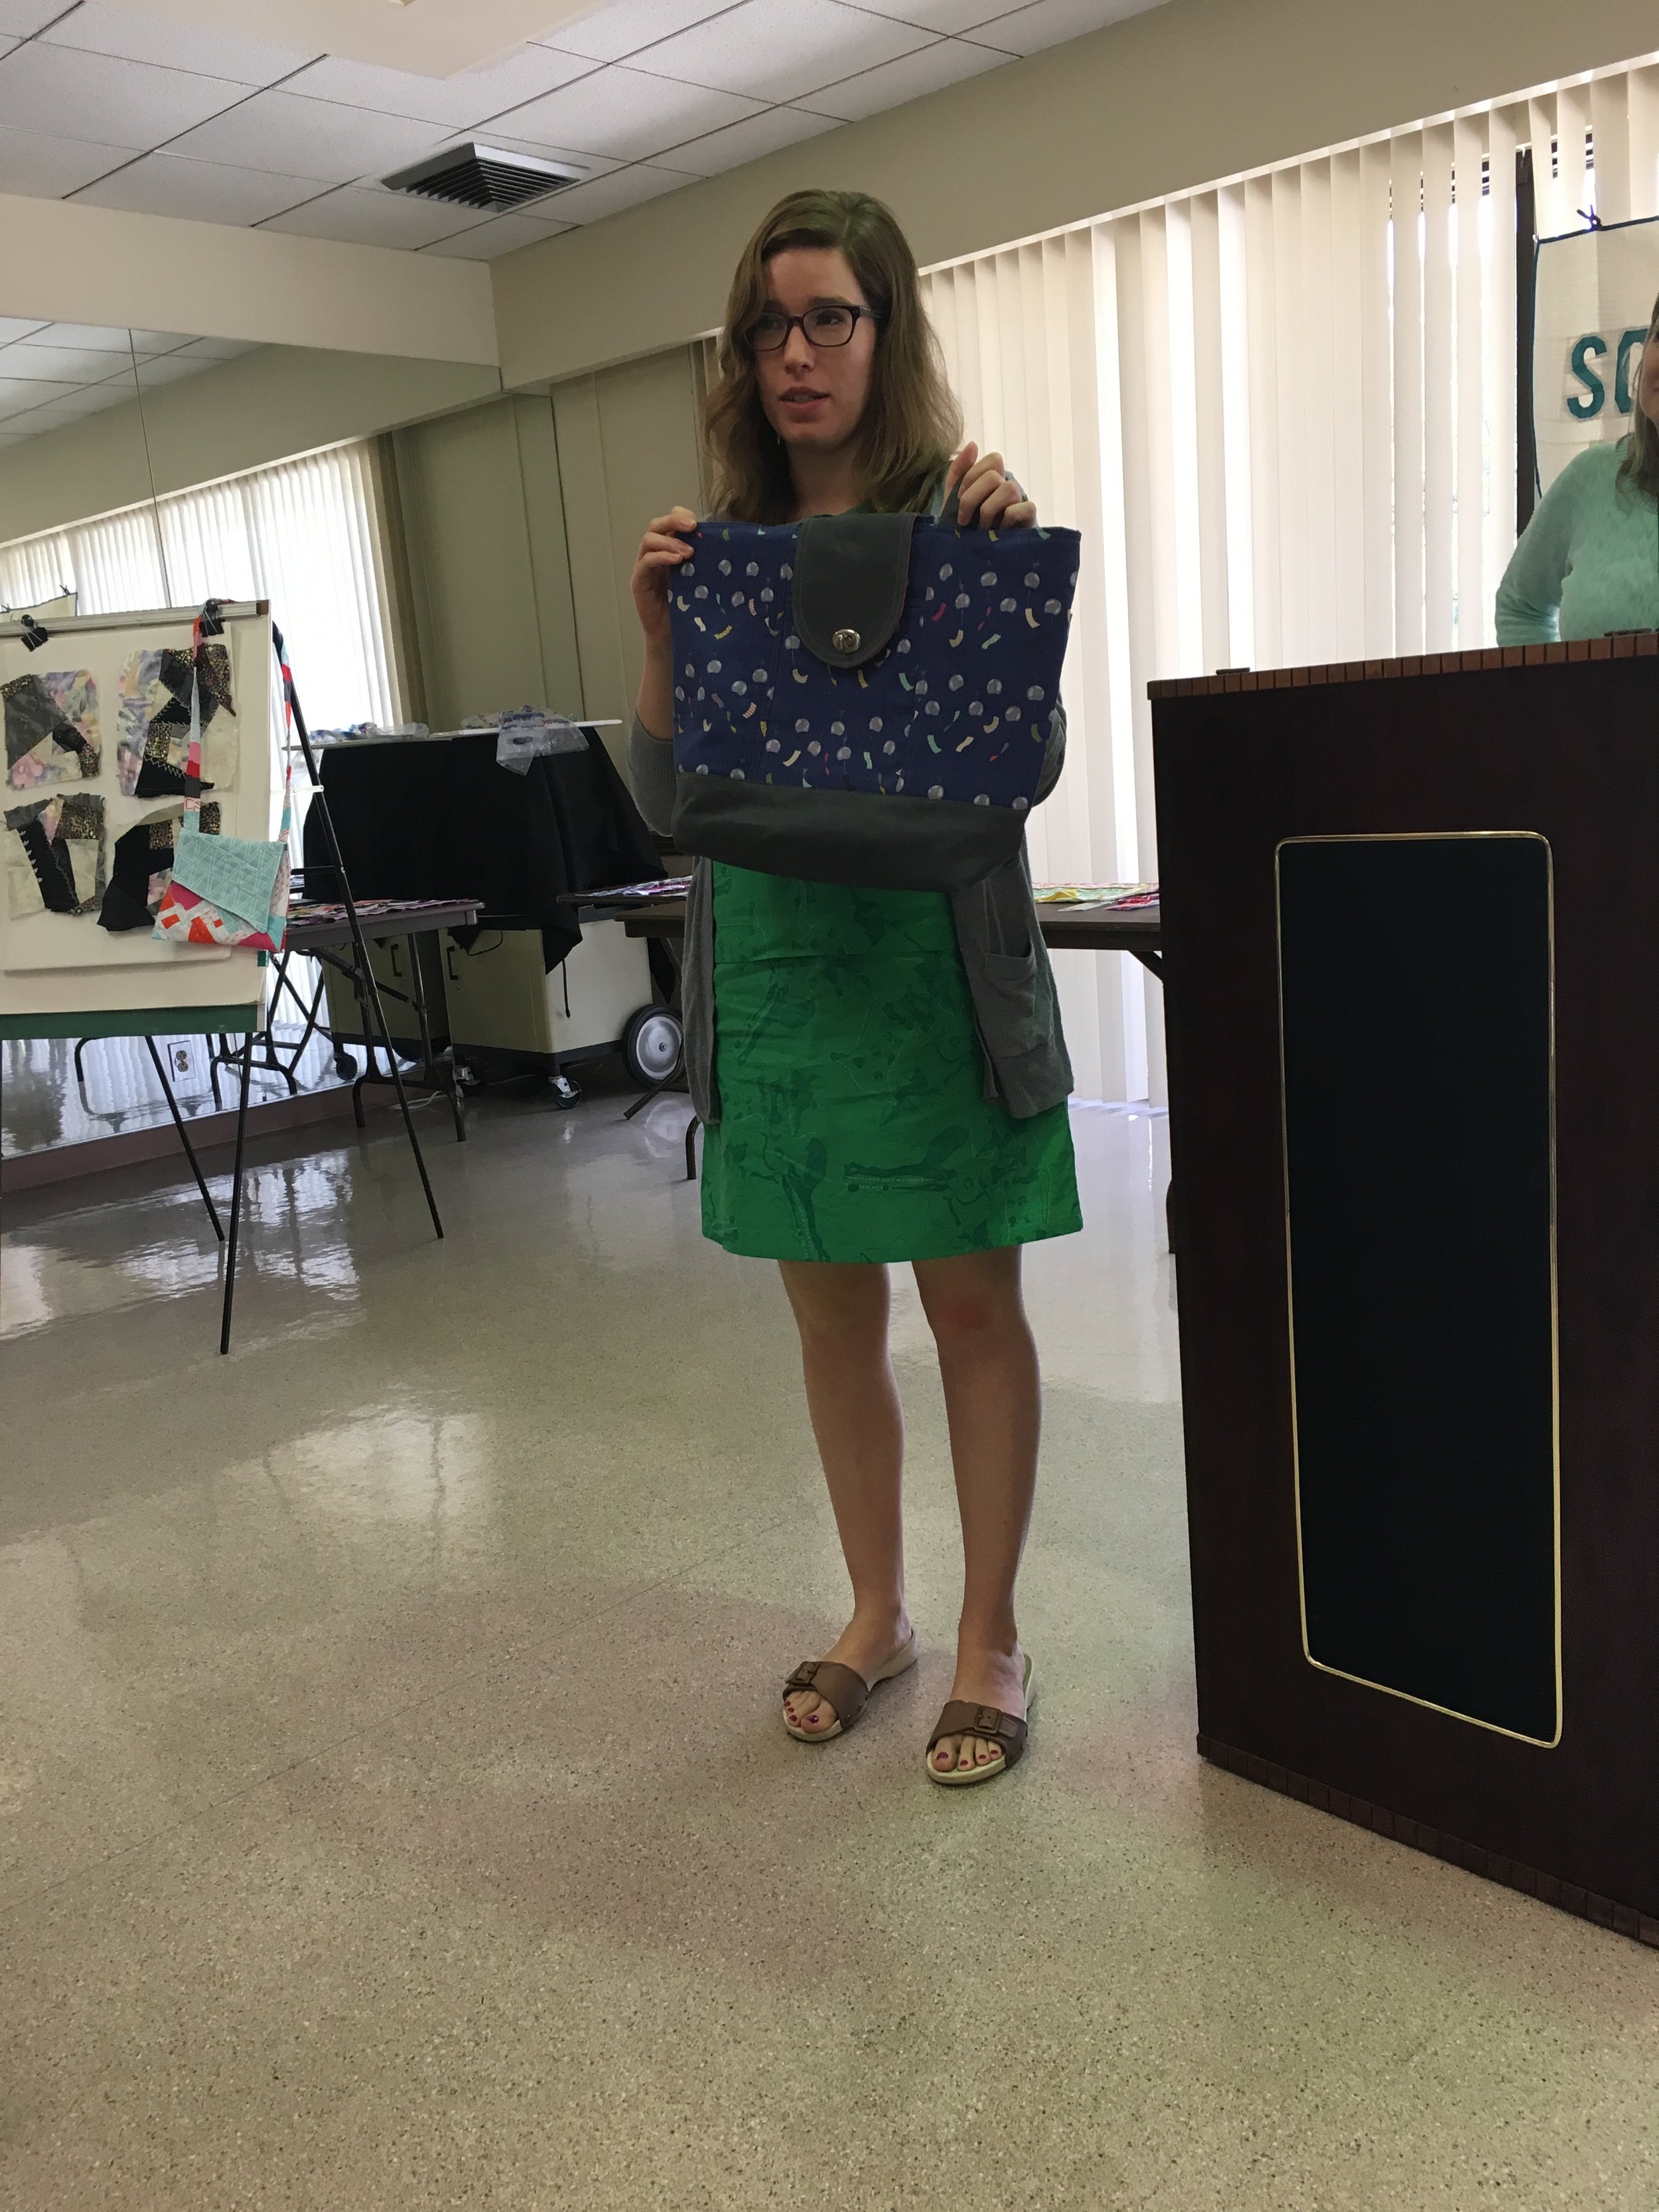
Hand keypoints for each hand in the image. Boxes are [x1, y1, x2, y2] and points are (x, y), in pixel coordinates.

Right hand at [631, 506, 696, 648]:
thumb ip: (704, 559)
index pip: (669, 521)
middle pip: (656, 525)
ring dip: (670, 541)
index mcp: (668, 548)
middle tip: (692, 526)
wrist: (672, 634)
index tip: (698, 522)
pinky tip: (677, 560)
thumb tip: (727, 542)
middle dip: (674, 521)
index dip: (680, 516)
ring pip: (649, 539)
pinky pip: (646, 561)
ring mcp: (644, 566)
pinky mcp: (638, 580)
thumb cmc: (688, 606)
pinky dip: (661, 556)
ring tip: (688, 552)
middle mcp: (654, 553)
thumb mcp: (699, 577)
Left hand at [945, 443, 1036, 529]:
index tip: (959, 501)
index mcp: (993, 481)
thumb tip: (973, 444)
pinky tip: (999, 532)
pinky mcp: (1029, 521)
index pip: (993, 459)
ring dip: (989, 510)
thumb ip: (958, 472)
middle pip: (994, 474)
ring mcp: (1020, 504)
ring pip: (1008, 489)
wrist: (972, 562)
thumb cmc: (964, 531)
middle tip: (966, 520)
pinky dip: (1007, 519)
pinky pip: (1024, 508)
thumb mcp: (952, 502)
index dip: (972, 477)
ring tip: (983, 529)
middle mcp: (1008, 488)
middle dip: (973, 497)